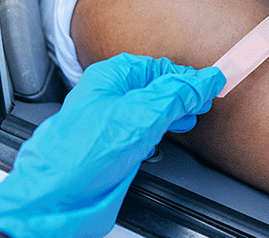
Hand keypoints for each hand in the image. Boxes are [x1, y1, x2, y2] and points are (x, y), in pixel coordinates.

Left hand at [0, 53, 224, 237]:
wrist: (54, 200)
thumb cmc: (79, 154)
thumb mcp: (140, 115)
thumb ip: (177, 95)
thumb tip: (207, 79)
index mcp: (112, 76)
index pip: (161, 68)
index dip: (189, 78)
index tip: (214, 86)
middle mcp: (110, 96)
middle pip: (156, 87)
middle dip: (183, 95)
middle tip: (206, 102)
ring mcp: (111, 124)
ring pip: (151, 110)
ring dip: (173, 113)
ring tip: (192, 116)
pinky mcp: (113, 150)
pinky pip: (143, 133)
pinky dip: (160, 133)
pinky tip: (167, 137)